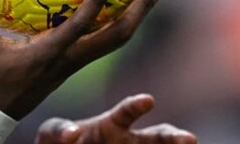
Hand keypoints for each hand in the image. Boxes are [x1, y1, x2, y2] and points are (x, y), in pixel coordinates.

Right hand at [0, 0, 165, 118]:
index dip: (100, 1)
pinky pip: (108, 40)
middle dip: (141, 9)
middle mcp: (71, 59)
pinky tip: (128, 2)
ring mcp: (76, 63)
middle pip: (118, 35)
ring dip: (139, 13)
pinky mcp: (74, 63)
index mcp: (50, 53)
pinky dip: (123, 20)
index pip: (82, 25)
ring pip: (118, 39)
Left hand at [35, 94, 196, 143]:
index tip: (147, 100)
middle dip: (175, 137)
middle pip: (159, 136)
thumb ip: (58, 129)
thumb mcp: (50, 134)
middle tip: (189, 139)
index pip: (127, 112)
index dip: (136, 105)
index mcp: (111, 125)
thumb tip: (72, 133)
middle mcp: (129, 142)